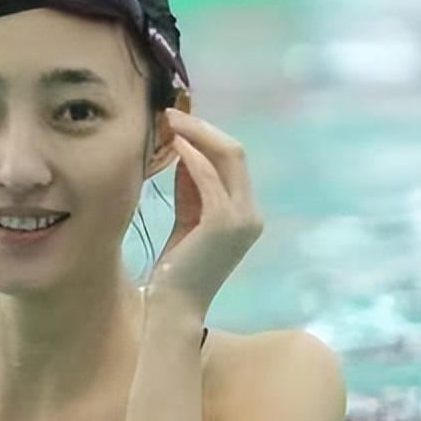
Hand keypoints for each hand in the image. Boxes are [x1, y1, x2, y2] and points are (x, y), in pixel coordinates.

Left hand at [146, 108, 262, 316]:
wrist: (174, 307)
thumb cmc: (177, 269)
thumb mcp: (187, 221)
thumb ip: (191, 189)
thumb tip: (185, 150)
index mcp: (247, 214)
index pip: (232, 163)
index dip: (206, 138)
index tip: (178, 124)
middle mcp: (252, 214)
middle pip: (235, 153)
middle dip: (203, 128)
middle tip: (172, 112)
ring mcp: (242, 218)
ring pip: (226, 157)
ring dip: (195, 134)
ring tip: (168, 120)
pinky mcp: (223, 222)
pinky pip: (208, 177)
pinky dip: (191, 156)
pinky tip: (174, 143)